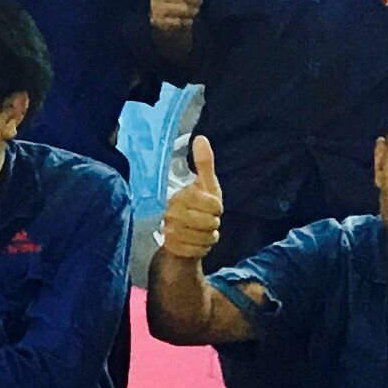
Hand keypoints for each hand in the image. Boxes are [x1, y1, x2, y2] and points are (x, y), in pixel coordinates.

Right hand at [148, 0, 202, 37]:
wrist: (168, 23)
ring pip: (185, 10)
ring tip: (187, 12)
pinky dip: (186, 23)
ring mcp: (155, 9)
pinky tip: (182, 21)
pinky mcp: (159, 24)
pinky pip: (182, 22)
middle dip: (195, 1)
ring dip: (192, 12)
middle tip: (191, 2)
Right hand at [161, 135, 221, 262]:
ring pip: (206, 237)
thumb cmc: (196, 208)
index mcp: (179, 195)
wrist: (180, 237)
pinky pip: (200, 250)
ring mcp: (170, 231)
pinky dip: (202, 248)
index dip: (217, 207)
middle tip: (206, 221)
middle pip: (210, 222)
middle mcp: (171, 212)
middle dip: (214, 223)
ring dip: (209, 236)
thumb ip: (204, 163)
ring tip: (201, 231)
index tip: (211, 207)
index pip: (212, 203)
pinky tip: (196, 242)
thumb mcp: (205, 186)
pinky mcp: (172, 248)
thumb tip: (201, 138)